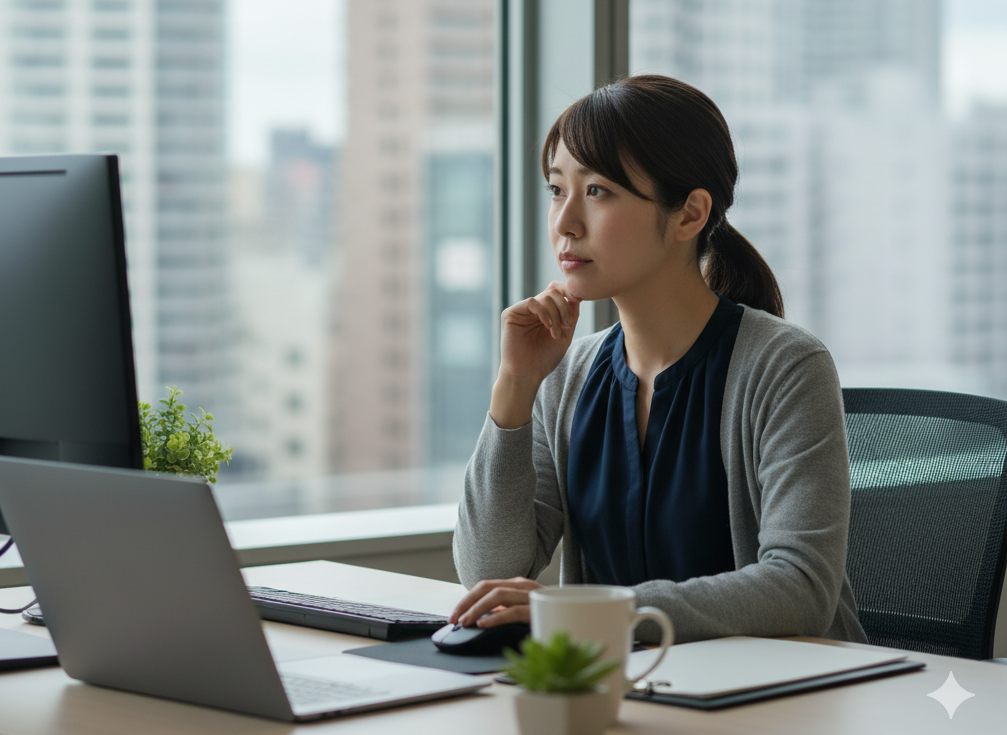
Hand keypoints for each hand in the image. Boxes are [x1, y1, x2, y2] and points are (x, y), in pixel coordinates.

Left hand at [448, 577, 542, 627]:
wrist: (575, 620)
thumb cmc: (547, 617)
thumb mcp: (521, 610)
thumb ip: (504, 609)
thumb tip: (481, 616)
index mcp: (518, 585)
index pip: (485, 586)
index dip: (466, 599)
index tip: (454, 615)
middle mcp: (524, 586)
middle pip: (487, 587)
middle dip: (466, 602)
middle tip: (453, 619)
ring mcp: (532, 596)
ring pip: (497, 596)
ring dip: (477, 609)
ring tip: (465, 622)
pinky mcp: (538, 610)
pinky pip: (513, 611)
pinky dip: (495, 618)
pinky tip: (483, 625)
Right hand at [491, 282, 580, 428]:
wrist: (527, 375)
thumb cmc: (545, 359)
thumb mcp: (565, 334)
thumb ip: (571, 314)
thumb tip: (577, 294)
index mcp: (545, 313)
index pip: (556, 290)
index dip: (568, 291)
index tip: (578, 301)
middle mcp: (532, 310)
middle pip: (553, 291)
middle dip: (564, 307)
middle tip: (567, 325)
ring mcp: (521, 311)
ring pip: (544, 296)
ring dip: (556, 314)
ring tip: (556, 333)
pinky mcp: (510, 314)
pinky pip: (531, 302)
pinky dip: (544, 312)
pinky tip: (547, 326)